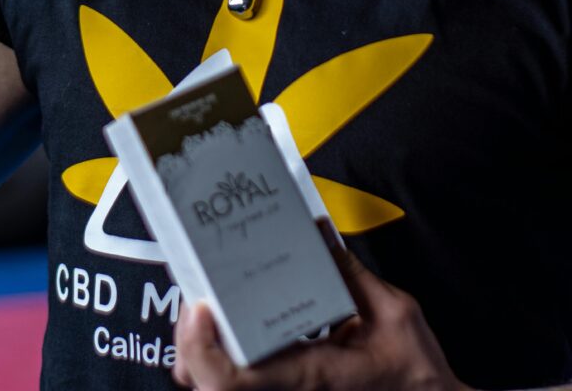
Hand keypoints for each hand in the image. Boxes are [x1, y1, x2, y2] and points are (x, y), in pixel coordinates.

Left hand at [173, 248, 469, 390]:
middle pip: (208, 385)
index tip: (199, 306)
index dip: (201, 347)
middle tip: (197, 297)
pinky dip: (221, 358)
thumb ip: (350, 271)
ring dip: (200, 352)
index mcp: (308, 375)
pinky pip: (240, 384)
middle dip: (189, 342)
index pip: (232, 381)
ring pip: (216, 389)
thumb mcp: (392, 312)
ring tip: (207, 307)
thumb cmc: (415, 372)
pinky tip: (229, 325)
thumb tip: (317, 230)